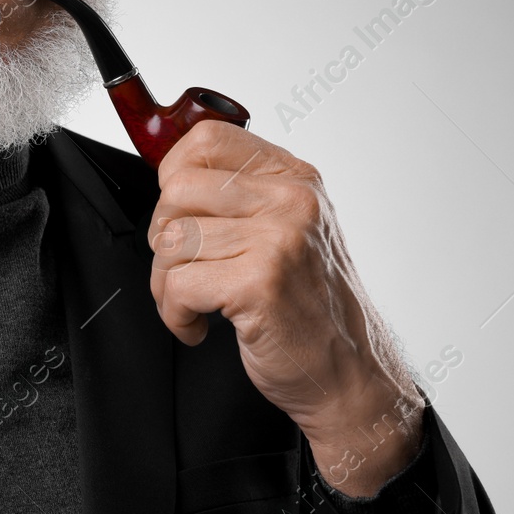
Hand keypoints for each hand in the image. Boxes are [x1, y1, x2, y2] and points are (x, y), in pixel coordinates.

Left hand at [147, 120, 424, 495]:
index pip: (208, 139)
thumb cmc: (310, 308)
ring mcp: (279, 238)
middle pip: (177, 189)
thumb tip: (171, 176)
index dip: (173, 175)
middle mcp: (291, 199)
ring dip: (166, 283)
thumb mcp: (289, 231)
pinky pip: (178, 285)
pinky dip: (175, 315)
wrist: (350, 375)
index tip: (179, 214)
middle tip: (183, 270)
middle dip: (162, 237)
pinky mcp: (260, 281)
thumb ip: (242, 196)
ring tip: (194, 304)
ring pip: (171, 240)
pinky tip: (199, 326)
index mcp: (294, 178)